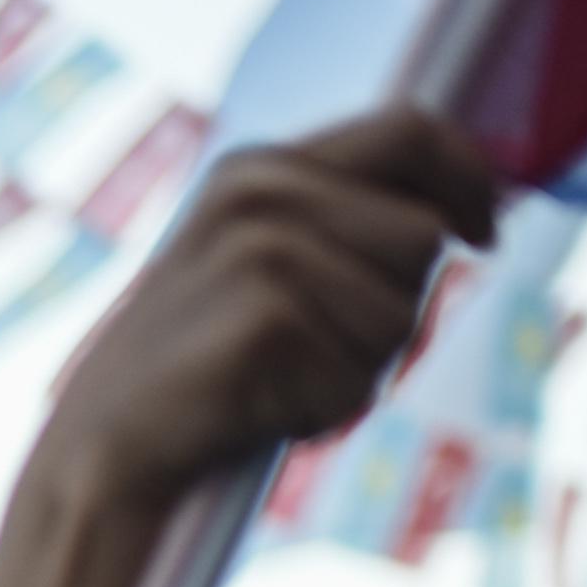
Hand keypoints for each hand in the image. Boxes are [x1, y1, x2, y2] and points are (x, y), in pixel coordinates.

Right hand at [35, 109, 496, 515]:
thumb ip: (338, 222)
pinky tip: (257, 412)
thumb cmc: (198, 376)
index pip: (412, 129)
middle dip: (394, 306)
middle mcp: (260, 192)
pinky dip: (321, 412)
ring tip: (276, 381)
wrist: (100, 456)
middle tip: (313, 348)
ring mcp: (260, 251)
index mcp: (259, 167)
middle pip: (423, 237)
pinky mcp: (266, 317)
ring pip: (401, 315)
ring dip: (356, 368)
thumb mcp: (257, 268)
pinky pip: (359, 378)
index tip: (487, 232)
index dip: (470, 178)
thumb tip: (455, 216)